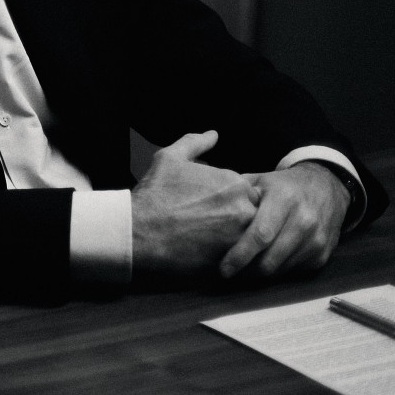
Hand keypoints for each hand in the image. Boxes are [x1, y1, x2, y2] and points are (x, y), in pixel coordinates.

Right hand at [132, 130, 259, 279]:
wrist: (140, 231)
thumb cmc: (155, 194)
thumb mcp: (170, 158)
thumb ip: (195, 143)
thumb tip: (213, 134)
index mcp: (235, 182)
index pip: (248, 192)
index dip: (231, 200)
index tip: (214, 206)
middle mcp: (244, 207)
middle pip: (254, 215)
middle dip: (238, 219)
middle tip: (214, 224)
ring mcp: (241, 235)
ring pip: (250, 238)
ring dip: (237, 238)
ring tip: (213, 241)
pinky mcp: (234, 259)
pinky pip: (244, 259)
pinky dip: (233, 257)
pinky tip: (213, 254)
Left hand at [217, 163, 349, 279]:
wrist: (327, 188)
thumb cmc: (284, 186)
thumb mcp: (260, 181)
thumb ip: (236, 195)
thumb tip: (207, 210)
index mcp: (285, 199)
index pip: (260, 235)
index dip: (240, 255)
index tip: (223, 268)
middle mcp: (304, 221)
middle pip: (270, 259)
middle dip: (246, 271)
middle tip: (228, 273)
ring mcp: (316, 240)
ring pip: (281, 269)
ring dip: (260, 274)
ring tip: (241, 271)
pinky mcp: (322, 255)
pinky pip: (293, 271)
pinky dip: (276, 271)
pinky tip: (263, 264)